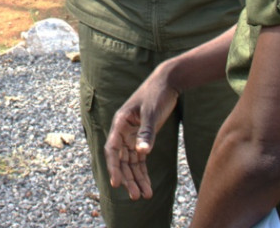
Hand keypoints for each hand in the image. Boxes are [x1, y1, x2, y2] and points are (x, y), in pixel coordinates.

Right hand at [105, 69, 179, 199]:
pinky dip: (143, 172)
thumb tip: (142, 153)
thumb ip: (147, 133)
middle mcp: (122, 131)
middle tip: (135, 196)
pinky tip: (147, 185)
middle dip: (128, 179)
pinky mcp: (141, 138)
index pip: (112, 149)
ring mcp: (131, 135)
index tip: (117, 183)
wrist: (166, 82)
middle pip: (121, 160)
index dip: (113, 167)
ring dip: (136, 179)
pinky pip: (139, 159)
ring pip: (130, 162)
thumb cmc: (156, 94)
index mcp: (120, 123)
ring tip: (145, 196)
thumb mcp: (152, 113)